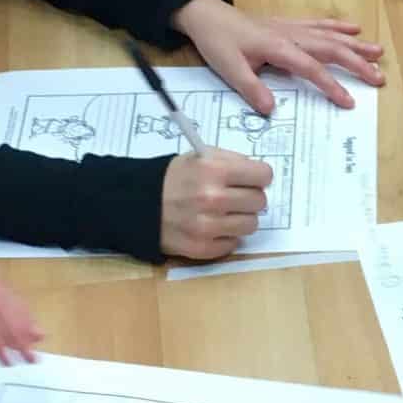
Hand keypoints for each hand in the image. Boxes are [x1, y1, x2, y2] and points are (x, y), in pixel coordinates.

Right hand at [160, 145, 272, 260]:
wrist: (139, 204)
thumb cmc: (174, 178)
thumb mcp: (200, 155)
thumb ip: (232, 161)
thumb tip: (261, 175)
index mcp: (214, 170)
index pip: (263, 175)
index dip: (260, 176)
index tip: (254, 179)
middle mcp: (213, 198)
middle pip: (259, 201)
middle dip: (251, 197)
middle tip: (237, 196)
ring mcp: (207, 226)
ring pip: (251, 225)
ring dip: (242, 218)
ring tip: (225, 212)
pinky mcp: (202, 247)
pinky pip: (234, 243)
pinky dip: (227, 236)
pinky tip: (213, 226)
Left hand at [171, 0, 383, 113]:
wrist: (208, 15)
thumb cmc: (218, 42)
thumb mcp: (229, 69)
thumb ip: (252, 89)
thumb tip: (272, 109)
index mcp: (278, 47)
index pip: (311, 69)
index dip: (331, 86)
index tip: (349, 102)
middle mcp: (291, 35)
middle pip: (331, 49)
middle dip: (356, 64)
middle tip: (378, 78)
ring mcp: (292, 27)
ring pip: (330, 35)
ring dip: (355, 45)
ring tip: (379, 53)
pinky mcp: (289, 24)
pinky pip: (319, 24)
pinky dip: (338, 27)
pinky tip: (355, 29)